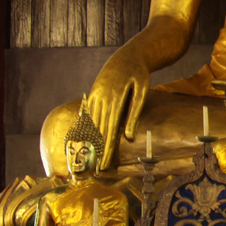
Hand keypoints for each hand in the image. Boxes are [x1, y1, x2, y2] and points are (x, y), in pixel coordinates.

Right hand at [82, 46, 151, 165]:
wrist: (128, 55)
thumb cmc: (139, 73)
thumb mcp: (142, 90)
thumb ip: (135, 113)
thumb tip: (128, 137)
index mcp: (115, 99)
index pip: (109, 131)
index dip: (106, 150)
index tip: (104, 166)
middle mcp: (101, 99)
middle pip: (98, 131)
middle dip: (97, 151)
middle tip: (96, 170)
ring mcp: (95, 96)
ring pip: (91, 123)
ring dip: (89, 142)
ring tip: (89, 159)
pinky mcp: (93, 94)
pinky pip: (87, 114)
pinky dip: (85, 128)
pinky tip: (82, 139)